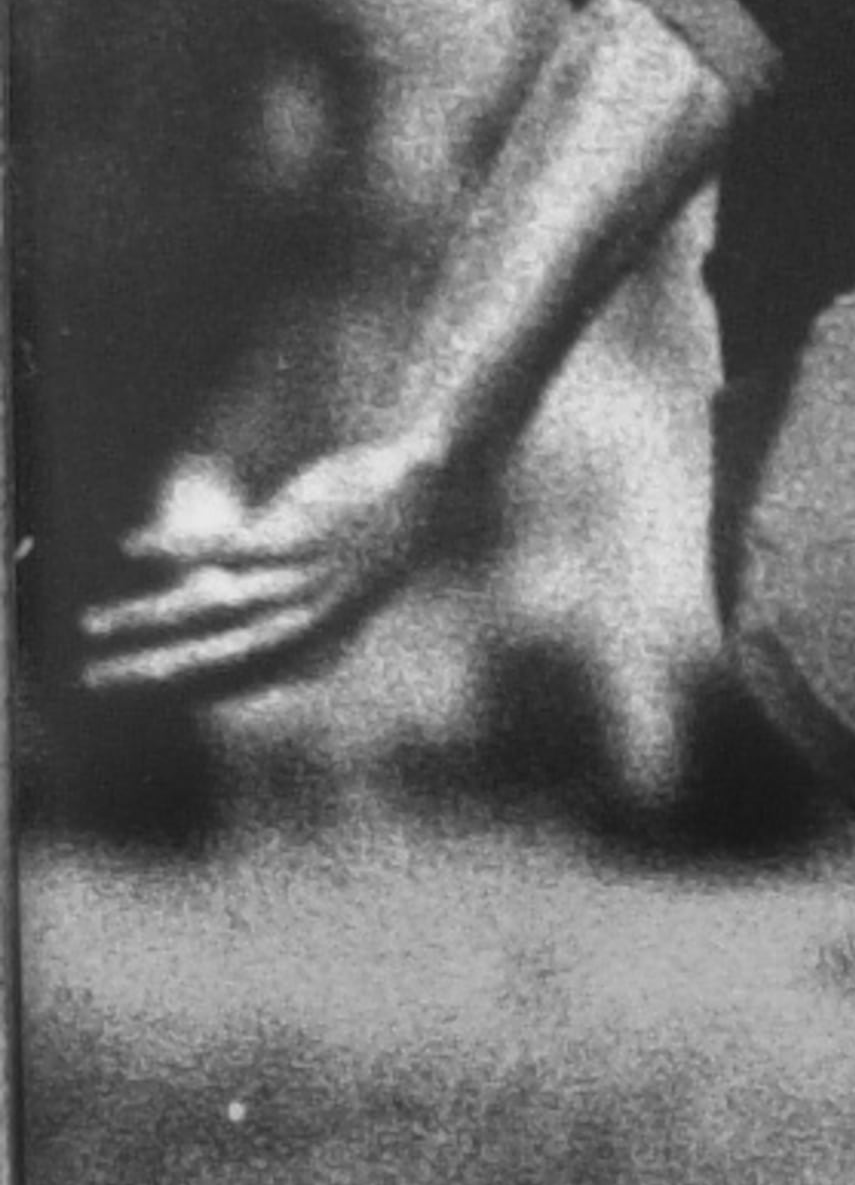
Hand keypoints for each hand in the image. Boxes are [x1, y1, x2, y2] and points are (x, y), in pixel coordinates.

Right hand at [78, 439, 451, 698]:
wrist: (430, 487)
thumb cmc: (380, 539)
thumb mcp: (346, 588)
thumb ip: (302, 613)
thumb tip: (239, 613)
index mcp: (327, 641)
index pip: (250, 682)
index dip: (199, 693)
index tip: (153, 697)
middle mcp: (311, 619)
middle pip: (216, 658)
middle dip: (151, 672)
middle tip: (93, 683)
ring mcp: (302, 578)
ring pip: (208, 606)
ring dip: (145, 619)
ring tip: (92, 625)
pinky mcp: (295, 533)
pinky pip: (222, 548)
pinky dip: (173, 548)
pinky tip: (130, 549)